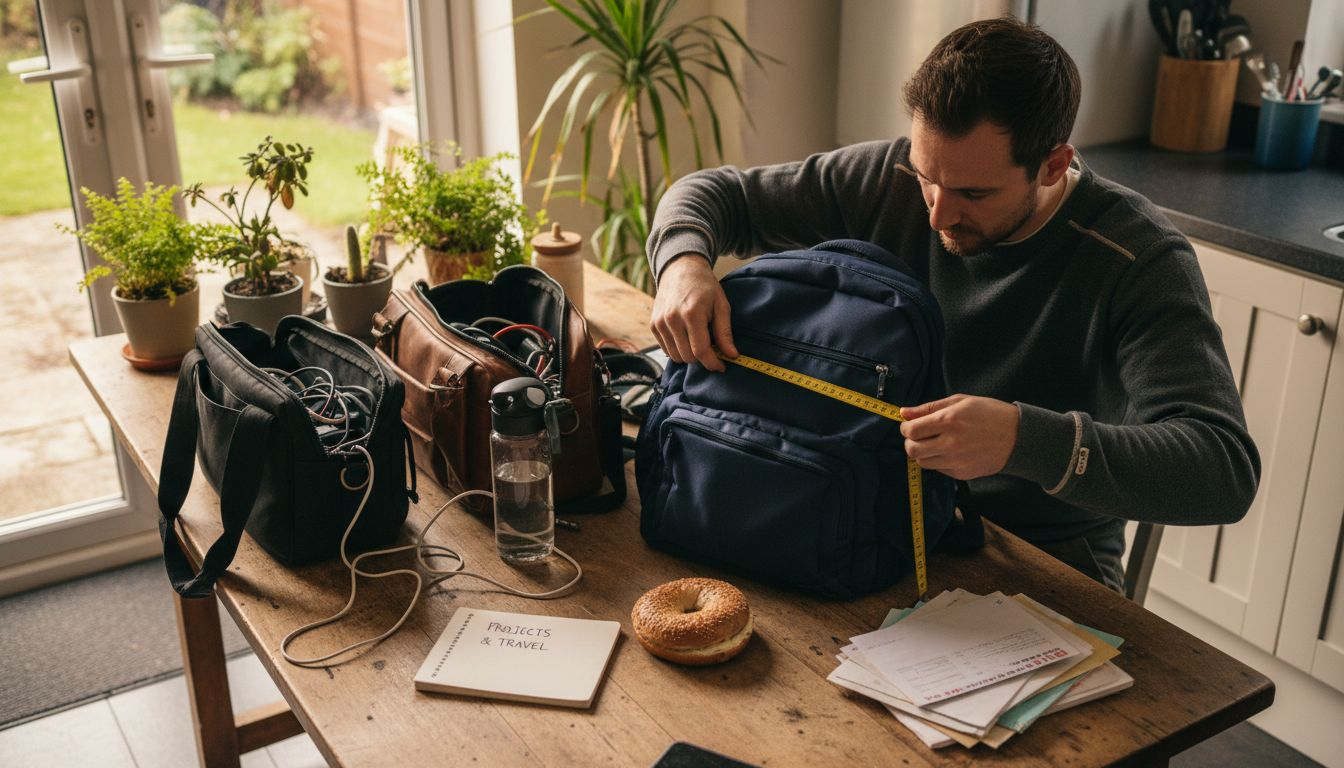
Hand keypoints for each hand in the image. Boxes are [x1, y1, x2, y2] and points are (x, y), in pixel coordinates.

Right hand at [650, 253, 738, 371]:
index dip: (713, 363)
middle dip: (702, 359)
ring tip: (699, 342)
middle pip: (688, 357)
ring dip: (689, 355)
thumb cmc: (704, 287)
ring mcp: (660, 323)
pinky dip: (678, 349)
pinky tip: (686, 337)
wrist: (680, 270)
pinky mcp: (653, 325)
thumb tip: (732, 355)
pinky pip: (666, 350)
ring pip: (676, 356)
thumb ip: (725, 332)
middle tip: (712, 350)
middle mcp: (672, 319)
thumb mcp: (721, 305)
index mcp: (691, 314)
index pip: (701, 351)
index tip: (722, 366)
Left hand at [899, 395, 1018, 479]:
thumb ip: (928, 408)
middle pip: (911, 450)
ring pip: (922, 462)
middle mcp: (950, 443)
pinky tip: (949, 451)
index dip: (905, 428)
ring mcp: (956, 461)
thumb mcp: (959, 401)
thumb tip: (903, 412)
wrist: (1017, 436)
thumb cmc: (989, 413)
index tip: (910, 425)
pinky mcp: (962, 474)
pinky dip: (938, 461)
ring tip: (934, 443)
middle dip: (910, 442)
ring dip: (922, 452)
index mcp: (948, 421)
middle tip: (919, 435)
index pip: (910, 431)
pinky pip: (938, 469)